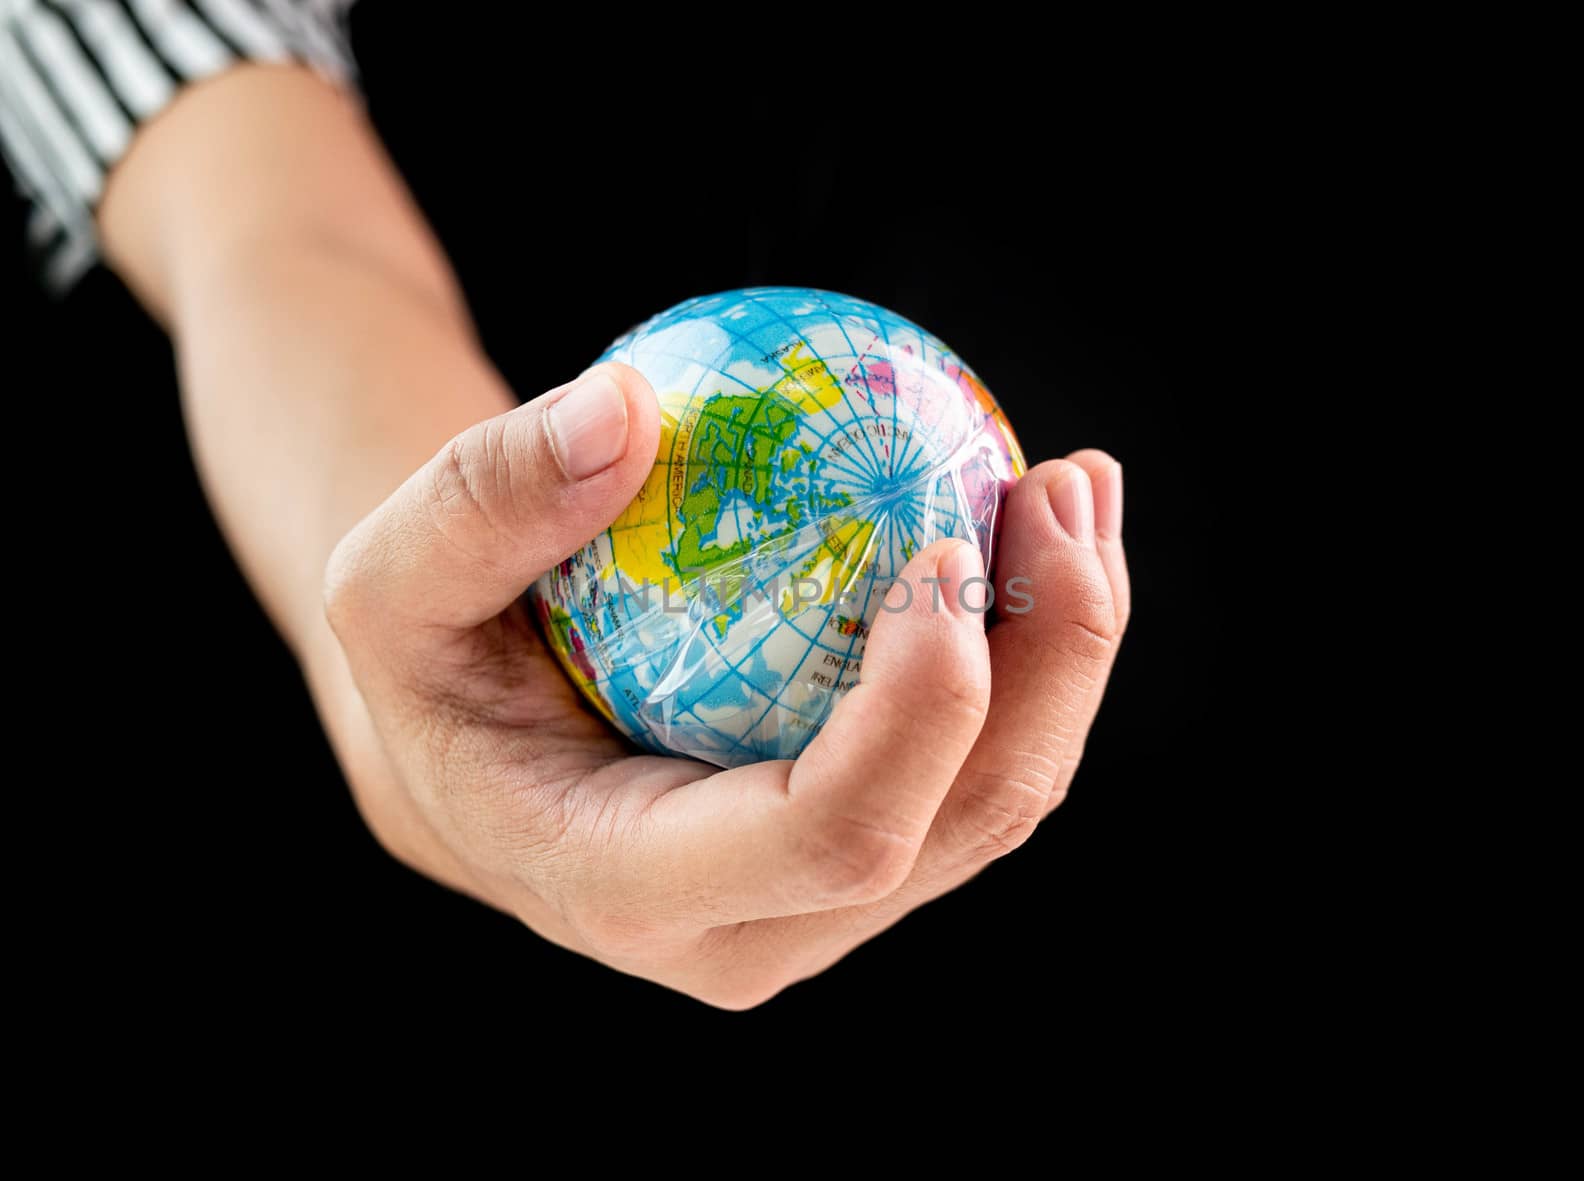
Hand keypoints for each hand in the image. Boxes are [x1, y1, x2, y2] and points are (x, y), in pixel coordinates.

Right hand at [324, 362, 1129, 1006]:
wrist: (477, 755)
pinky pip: (980, 763)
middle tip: (1062, 487)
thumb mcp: (388, 575)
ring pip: (998, 802)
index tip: (941, 541)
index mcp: (636, 891)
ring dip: (1071, 649)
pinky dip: (1034, 650)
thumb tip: (628, 406)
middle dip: (1052, 662)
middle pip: (958, 826)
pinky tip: (1034, 529)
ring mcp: (824, 907)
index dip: (922, 707)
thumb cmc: (433, 664)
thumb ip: (484, 497)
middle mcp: (753, 931)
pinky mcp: (866, 856)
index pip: (826, 833)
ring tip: (1073, 486)